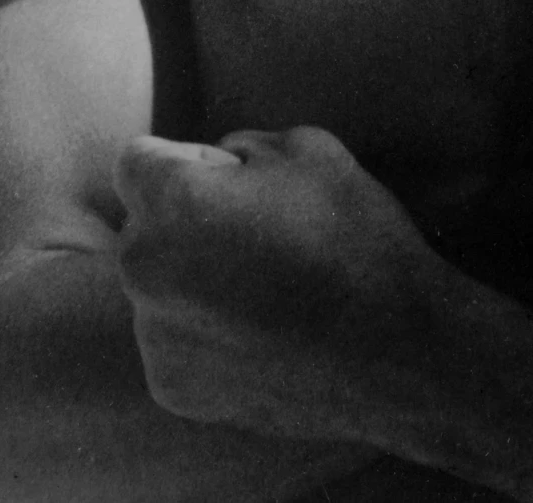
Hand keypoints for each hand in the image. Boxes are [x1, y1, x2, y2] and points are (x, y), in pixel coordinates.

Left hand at [114, 127, 451, 444]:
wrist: (396, 354)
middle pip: (143, 224)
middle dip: (184, 219)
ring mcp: (154, 336)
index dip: (185, 160)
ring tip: (265, 292)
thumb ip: (242, 145)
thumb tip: (217, 165)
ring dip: (193, 278)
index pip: (137, 160)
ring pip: (158, 284)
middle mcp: (144, 268)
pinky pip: (173, 339)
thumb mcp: (309, 148)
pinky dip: (204, 332)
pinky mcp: (171, 387)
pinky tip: (261, 333)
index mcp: (172, 202)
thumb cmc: (354, 238)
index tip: (229, 180)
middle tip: (255, 235)